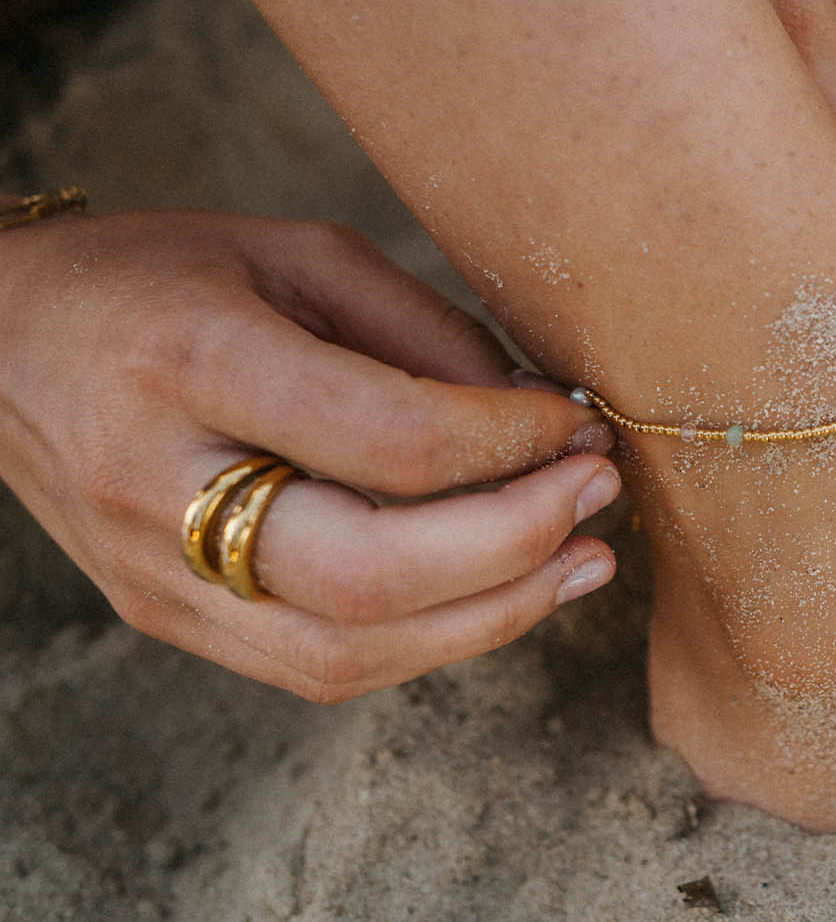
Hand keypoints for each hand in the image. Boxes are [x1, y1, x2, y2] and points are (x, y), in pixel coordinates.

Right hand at [0, 211, 619, 699]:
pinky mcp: (160, 620)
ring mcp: (150, 573)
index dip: (507, 445)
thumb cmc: (158, 277)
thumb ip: (423, 333)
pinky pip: (315, 667)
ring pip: (346, 654)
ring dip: (489, 620)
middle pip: (366, 578)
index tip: (578, 424)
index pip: (386, 440)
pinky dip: (426, 642)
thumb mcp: (295, 253)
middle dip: (512, 550)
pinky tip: (499, 595)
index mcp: (191, 360)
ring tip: (582, 565)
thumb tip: (545, 420)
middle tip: (598, 500)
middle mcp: (160, 484)